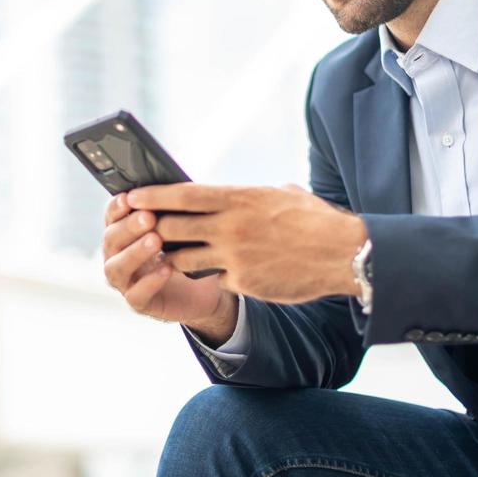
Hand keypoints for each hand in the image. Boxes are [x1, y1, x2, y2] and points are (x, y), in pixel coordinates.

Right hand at [100, 193, 235, 332]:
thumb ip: (170, 209)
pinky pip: (136, 295)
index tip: (129, 197)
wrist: (206, 290)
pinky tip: (165, 268)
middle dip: (128, 227)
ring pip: (115, 268)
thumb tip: (171, 185)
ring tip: (155, 241)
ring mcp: (126, 282)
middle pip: (110, 240)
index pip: (111, 217)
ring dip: (134, 253)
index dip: (116, 207)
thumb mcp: (182, 227)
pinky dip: (149, 281)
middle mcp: (118, 256)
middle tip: (148, 217)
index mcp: (125, 233)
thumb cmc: (190, 250)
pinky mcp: (139, 303)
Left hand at [124, 183, 366, 304]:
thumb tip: (242, 194)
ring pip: (182, 258)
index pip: (182, 195)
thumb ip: (254, 196)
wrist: (344, 254)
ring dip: (173, 257)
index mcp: (239, 198)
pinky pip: (211, 278)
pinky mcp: (243, 282)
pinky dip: (207, 275)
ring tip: (166, 255)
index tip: (132, 196)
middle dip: (153, 229)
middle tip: (142, 229)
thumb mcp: (283, 194)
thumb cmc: (316, 220)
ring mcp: (235, 256)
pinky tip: (209, 273)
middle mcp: (231, 226)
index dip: (153, 196)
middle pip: (172, 227)